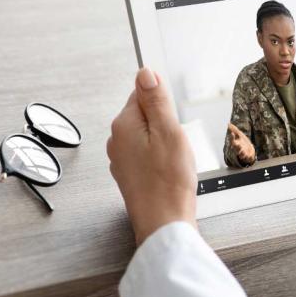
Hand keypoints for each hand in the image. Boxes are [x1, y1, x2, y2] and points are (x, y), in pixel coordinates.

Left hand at [107, 67, 197, 245]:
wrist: (164, 223)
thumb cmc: (169, 183)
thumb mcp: (170, 132)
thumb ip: (157, 101)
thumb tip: (145, 73)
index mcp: (124, 125)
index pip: (142, 93)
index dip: (164, 103)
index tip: (174, 118)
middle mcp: (117, 140)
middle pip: (145, 115)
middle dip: (166, 124)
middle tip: (178, 143)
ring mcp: (122, 159)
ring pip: (147, 136)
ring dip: (164, 142)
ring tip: (176, 160)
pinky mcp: (130, 175)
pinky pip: (147, 154)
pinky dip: (161, 159)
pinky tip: (170, 172)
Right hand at [227, 123, 255, 164]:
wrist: (249, 150)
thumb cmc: (243, 142)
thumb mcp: (240, 135)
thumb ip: (234, 130)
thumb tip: (228, 123)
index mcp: (236, 143)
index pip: (232, 141)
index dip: (232, 137)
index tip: (232, 133)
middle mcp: (238, 149)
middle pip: (236, 149)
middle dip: (236, 146)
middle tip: (237, 144)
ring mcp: (243, 153)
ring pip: (241, 155)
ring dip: (241, 153)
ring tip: (243, 151)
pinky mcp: (248, 157)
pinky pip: (248, 158)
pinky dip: (248, 158)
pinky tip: (250, 156)